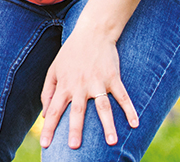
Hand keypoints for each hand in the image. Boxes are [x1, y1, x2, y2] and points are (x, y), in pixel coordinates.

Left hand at [39, 26, 138, 149]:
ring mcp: (97, 82)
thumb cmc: (70, 53)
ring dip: (107, 125)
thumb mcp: (54, 69)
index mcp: (64, 85)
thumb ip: (48, 90)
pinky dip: (129, 110)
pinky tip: (135, 124)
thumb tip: (46, 113)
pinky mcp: (113, 78)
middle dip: (75, 129)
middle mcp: (80, 85)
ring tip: (111, 142)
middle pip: (77, 110)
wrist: (91, 32)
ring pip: (103, 107)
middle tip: (74, 147)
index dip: (49, 128)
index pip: (54, 110)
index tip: (44, 145)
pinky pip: (122, 96)